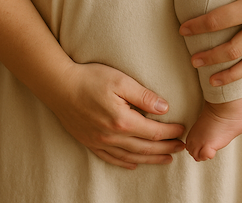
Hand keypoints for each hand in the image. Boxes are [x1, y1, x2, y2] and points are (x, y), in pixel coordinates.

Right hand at [51, 62, 185, 168]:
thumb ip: (143, 96)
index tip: (183, 130)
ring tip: (166, 159)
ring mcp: (100, 142)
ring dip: (151, 159)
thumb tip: (164, 107)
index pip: (154, 131)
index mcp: (123, 121)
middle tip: (182, 147)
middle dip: (166, 148)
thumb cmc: (90, 78)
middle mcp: (112, 136)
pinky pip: (111, 158)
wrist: (59, 86)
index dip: (171, 132)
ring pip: (131, 157)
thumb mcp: (120, 80)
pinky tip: (134, 163)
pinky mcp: (90, 142)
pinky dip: (126, 162)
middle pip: (145, 147)